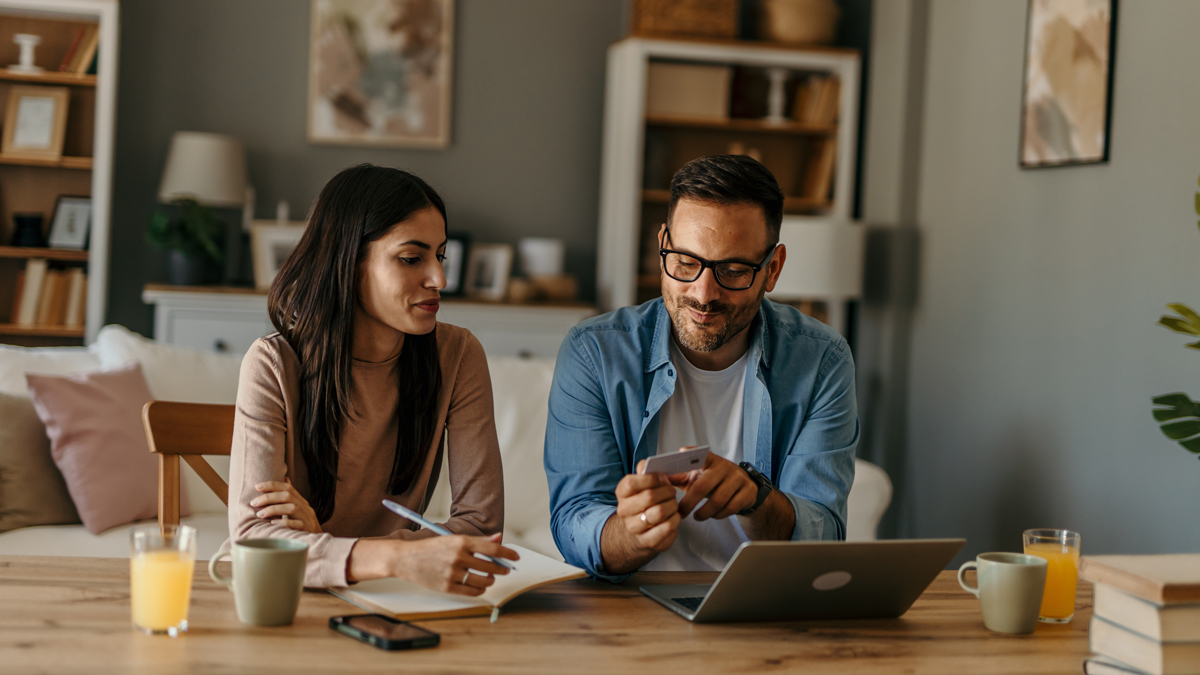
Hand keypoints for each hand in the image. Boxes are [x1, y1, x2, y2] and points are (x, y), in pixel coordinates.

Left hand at [251, 480, 321, 533]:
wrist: (317, 540)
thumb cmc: (303, 524)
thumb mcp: (298, 508)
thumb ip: (291, 497)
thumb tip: (285, 478)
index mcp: (301, 501)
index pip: (288, 488)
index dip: (272, 485)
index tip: (257, 486)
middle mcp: (305, 507)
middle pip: (288, 496)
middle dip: (269, 497)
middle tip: (254, 503)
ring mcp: (306, 518)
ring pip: (292, 508)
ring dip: (273, 509)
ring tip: (259, 514)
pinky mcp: (307, 529)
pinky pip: (296, 524)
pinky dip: (284, 522)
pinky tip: (273, 524)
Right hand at [389, 533, 519, 596]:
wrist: (406, 559)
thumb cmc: (431, 548)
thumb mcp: (453, 538)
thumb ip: (477, 540)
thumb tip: (498, 539)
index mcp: (461, 541)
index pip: (492, 548)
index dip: (508, 553)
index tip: (515, 556)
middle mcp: (457, 557)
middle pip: (491, 566)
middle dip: (502, 568)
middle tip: (506, 569)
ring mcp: (452, 573)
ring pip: (483, 580)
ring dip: (491, 580)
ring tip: (491, 577)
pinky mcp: (447, 587)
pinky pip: (471, 591)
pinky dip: (480, 589)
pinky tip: (481, 586)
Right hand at [615, 460, 681, 552]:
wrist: (639, 530)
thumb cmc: (645, 501)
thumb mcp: (642, 482)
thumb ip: (645, 469)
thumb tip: (647, 465)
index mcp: (622, 493)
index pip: (632, 482)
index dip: (652, 478)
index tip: (664, 478)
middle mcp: (624, 511)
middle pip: (650, 497)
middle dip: (667, 491)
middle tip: (672, 492)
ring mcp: (634, 528)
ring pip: (660, 512)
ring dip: (672, 505)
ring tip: (673, 504)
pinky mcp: (648, 541)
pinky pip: (667, 527)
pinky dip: (675, 519)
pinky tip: (673, 516)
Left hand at [675, 453, 756, 521]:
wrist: (745, 487)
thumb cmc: (714, 481)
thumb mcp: (698, 475)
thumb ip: (679, 476)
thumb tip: (654, 478)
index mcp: (711, 460)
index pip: (701, 454)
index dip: (692, 453)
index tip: (681, 453)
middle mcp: (725, 467)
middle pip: (704, 486)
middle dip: (689, 502)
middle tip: (681, 513)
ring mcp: (738, 479)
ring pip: (718, 500)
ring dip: (704, 512)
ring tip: (697, 516)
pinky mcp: (748, 492)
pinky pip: (730, 508)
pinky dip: (718, 515)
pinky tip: (713, 515)